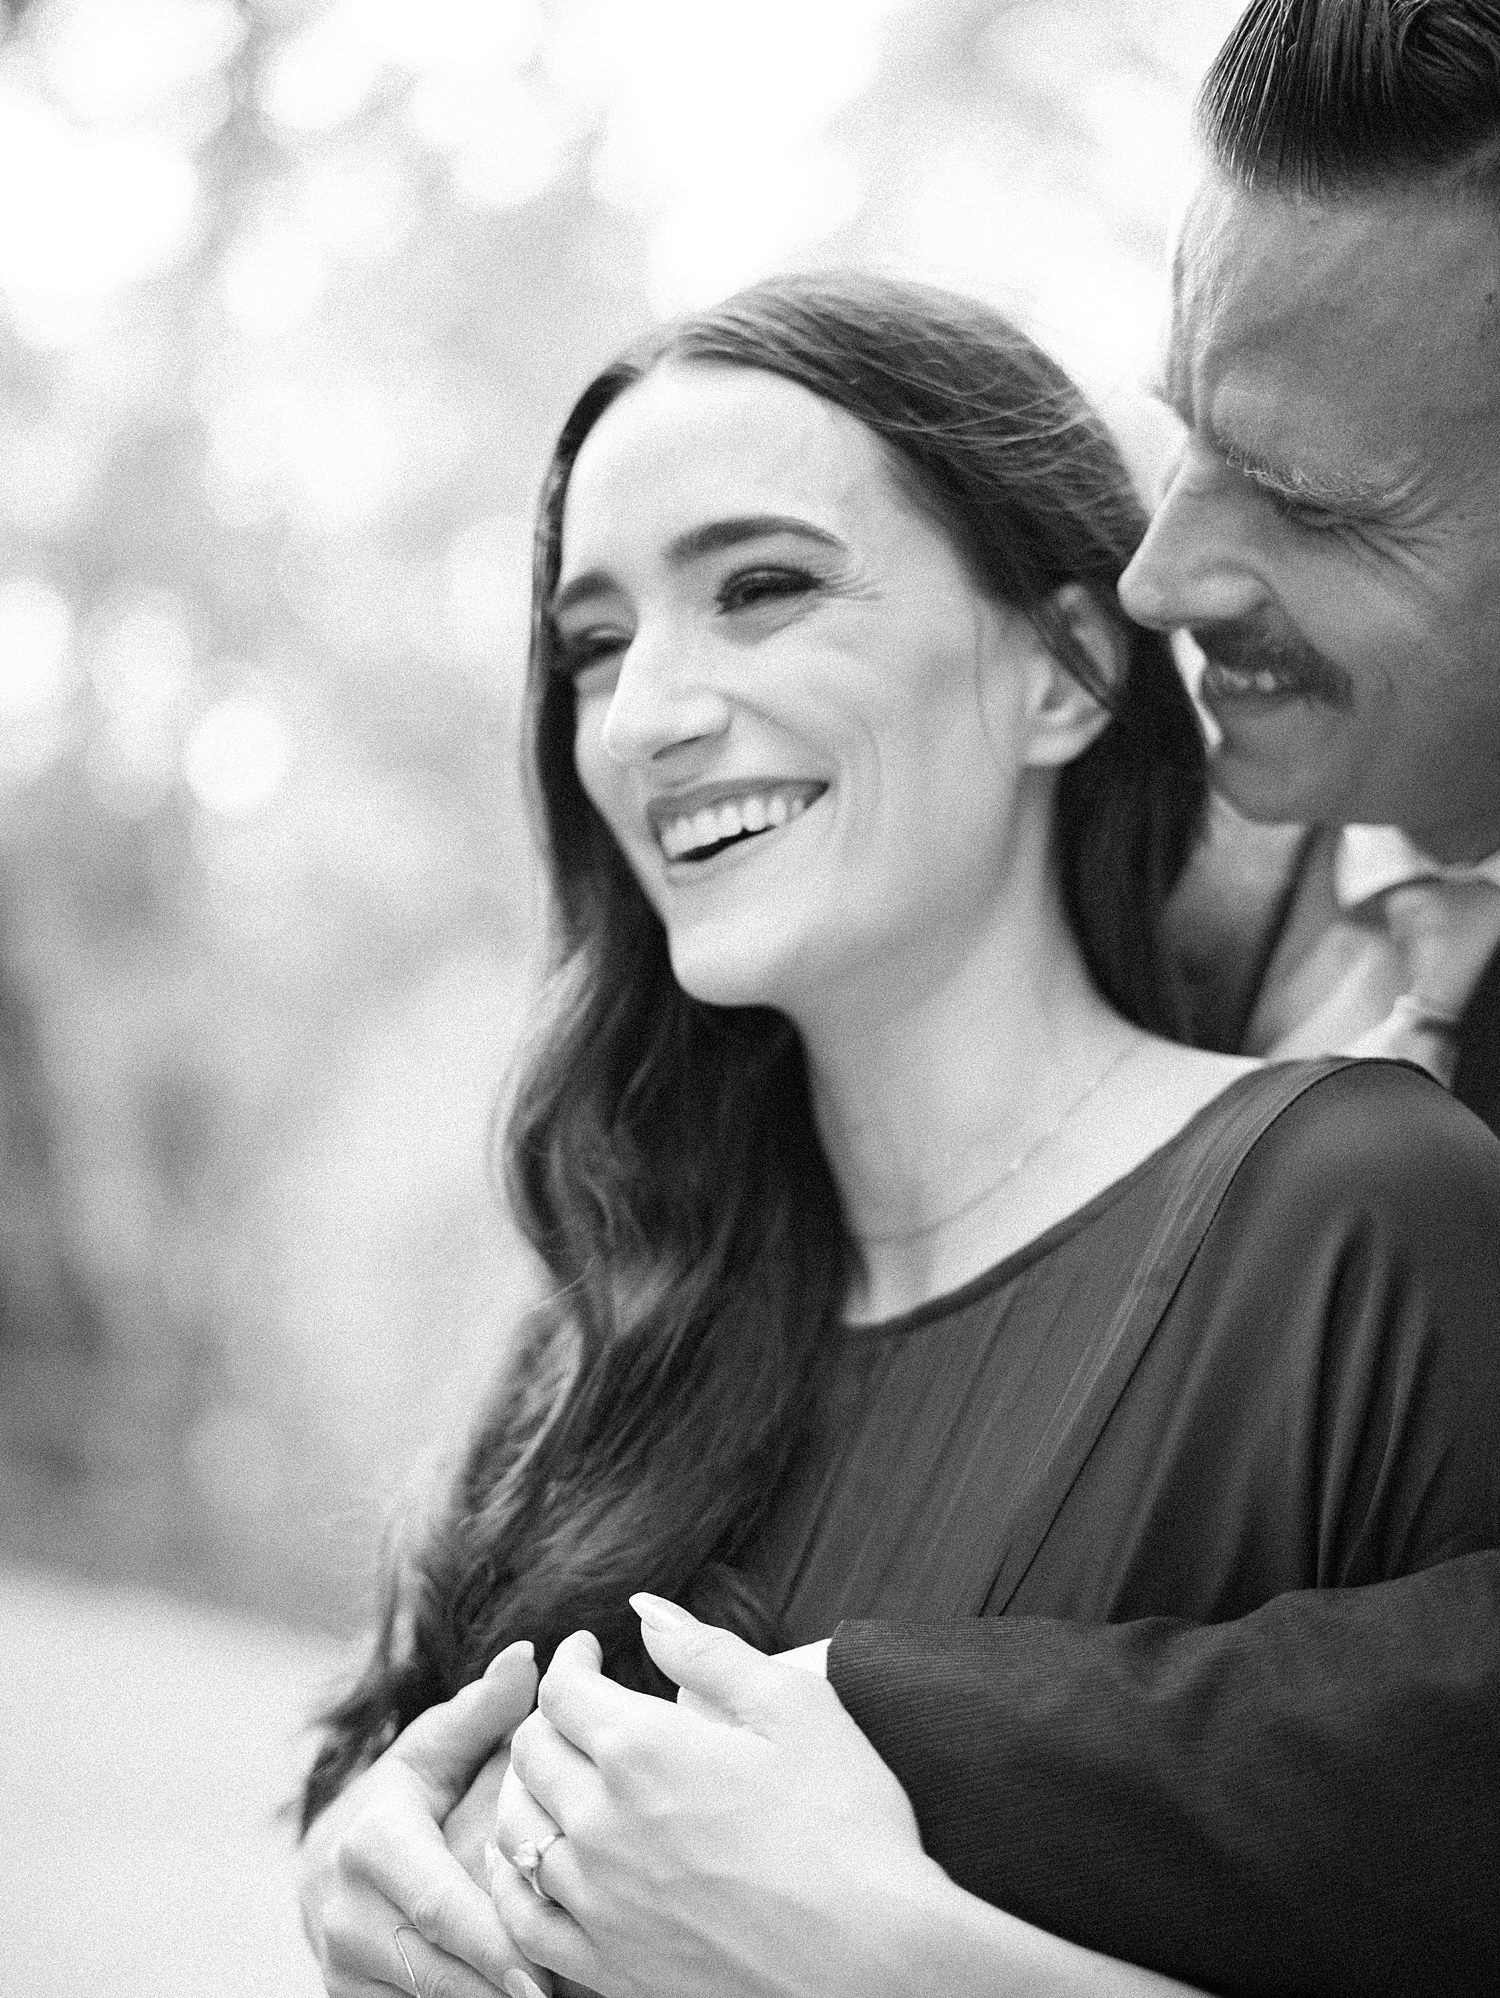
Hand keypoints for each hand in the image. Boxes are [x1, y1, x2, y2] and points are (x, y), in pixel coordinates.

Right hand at [299, 1640, 552, 1997]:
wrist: (326, 1866)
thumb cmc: (401, 1798)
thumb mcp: (431, 1751)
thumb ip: (481, 1711)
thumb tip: (531, 1655)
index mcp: (371, 1841)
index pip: (439, 1901)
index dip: (492, 1939)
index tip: (547, 1970)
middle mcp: (347, 1910)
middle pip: (435, 1963)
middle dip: (497, 1984)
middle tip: (558, 1996)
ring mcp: (343, 1964)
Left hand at [489, 1600, 939, 1997]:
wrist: (875, 1964)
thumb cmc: (847, 1826)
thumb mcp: (793, 1707)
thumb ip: (708, 1652)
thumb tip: (645, 1612)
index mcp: (642, 1750)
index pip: (563, 1689)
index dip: (570, 1659)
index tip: (587, 1651)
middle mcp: (601, 1823)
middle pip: (531, 1752)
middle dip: (549, 1715)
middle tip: (579, 1708)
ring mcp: (598, 1902)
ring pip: (515, 1829)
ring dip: (526, 1788)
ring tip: (554, 1773)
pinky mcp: (609, 1968)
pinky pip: (522, 1919)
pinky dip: (510, 1879)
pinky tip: (525, 1864)